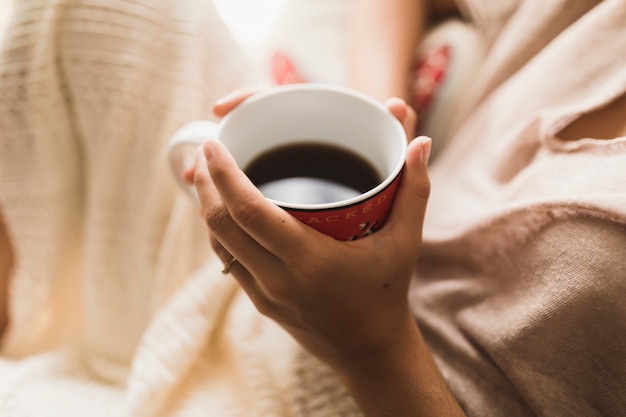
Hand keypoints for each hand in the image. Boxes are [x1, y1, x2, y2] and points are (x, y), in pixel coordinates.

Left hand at [192, 89, 430, 369]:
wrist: (369, 351)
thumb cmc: (387, 293)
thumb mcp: (407, 242)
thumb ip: (415, 190)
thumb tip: (421, 143)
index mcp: (310, 260)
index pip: (249, 211)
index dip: (224, 175)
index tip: (213, 144)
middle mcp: (278, 279)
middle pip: (220, 224)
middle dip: (205, 184)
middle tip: (205, 151)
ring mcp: (264, 294)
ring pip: (218, 243)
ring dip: (205, 206)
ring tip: (204, 174)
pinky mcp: (259, 302)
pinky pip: (227, 260)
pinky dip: (218, 231)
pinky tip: (221, 210)